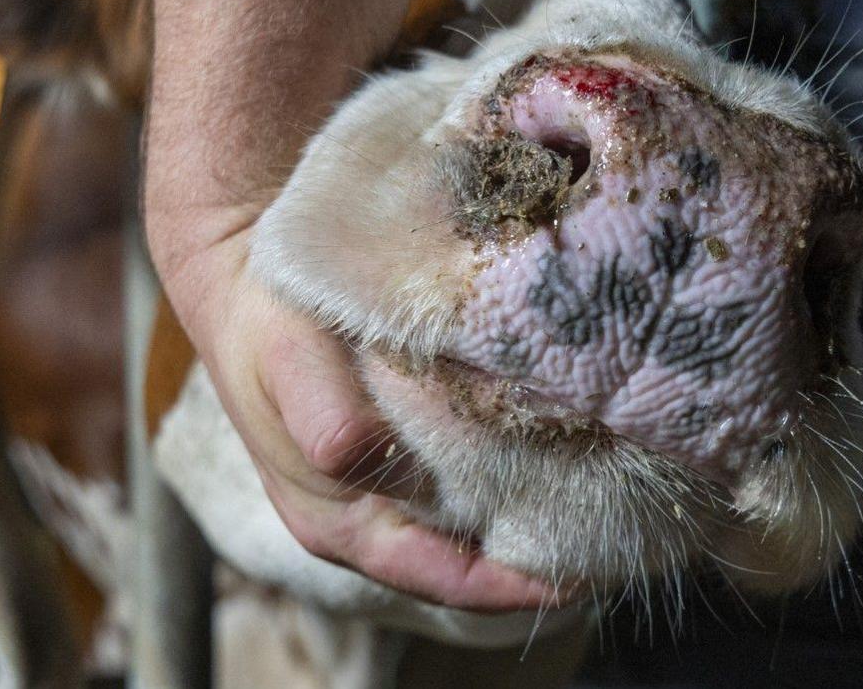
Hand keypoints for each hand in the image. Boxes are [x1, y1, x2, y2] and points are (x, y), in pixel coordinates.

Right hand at [150, 217, 564, 612]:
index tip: (587, 573)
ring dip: (533, 506)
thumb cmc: (265, 326)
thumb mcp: (286, 362)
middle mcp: (369, 518)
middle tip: (619, 524)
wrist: (243, 278)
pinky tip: (558, 435)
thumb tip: (358, 451)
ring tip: (604, 484)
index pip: (448, 578)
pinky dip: (516, 462)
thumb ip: (320, 410)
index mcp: (341, 524)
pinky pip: (471, 472)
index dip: (518, 584)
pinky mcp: (408, 444)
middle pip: (470, 557)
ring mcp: (388, 485)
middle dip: (538, 548)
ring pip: (475, 516)